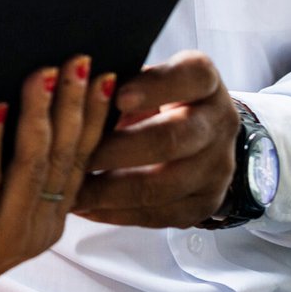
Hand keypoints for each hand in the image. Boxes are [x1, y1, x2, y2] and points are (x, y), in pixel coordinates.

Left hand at [0, 57, 115, 291]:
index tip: (108, 76)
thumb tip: (19, 103)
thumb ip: (14, 171)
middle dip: (75, 103)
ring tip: (44, 74)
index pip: (81, 158)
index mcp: (50, 218)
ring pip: (32, 164)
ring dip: (39, 114)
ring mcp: (5, 232)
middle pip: (63, 155)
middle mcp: (37, 226)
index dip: (96, 117)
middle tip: (81, 60)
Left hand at [72, 50, 238, 227]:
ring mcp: (218, 166)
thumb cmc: (157, 97)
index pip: (191, 77)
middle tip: (74, 154)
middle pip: (172, 139)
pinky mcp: (205, 202)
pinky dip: (117, 213)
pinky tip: (86, 207)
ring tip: (71, 189)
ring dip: (110, 190)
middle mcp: (219, 122)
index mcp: (204, 81)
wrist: (199, 132)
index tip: (116, 96)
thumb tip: (73, 85)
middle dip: (117, 150)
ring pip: (163, 185)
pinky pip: (160, 215)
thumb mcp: (145, 77)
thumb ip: (117, 79)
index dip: (155, 87)